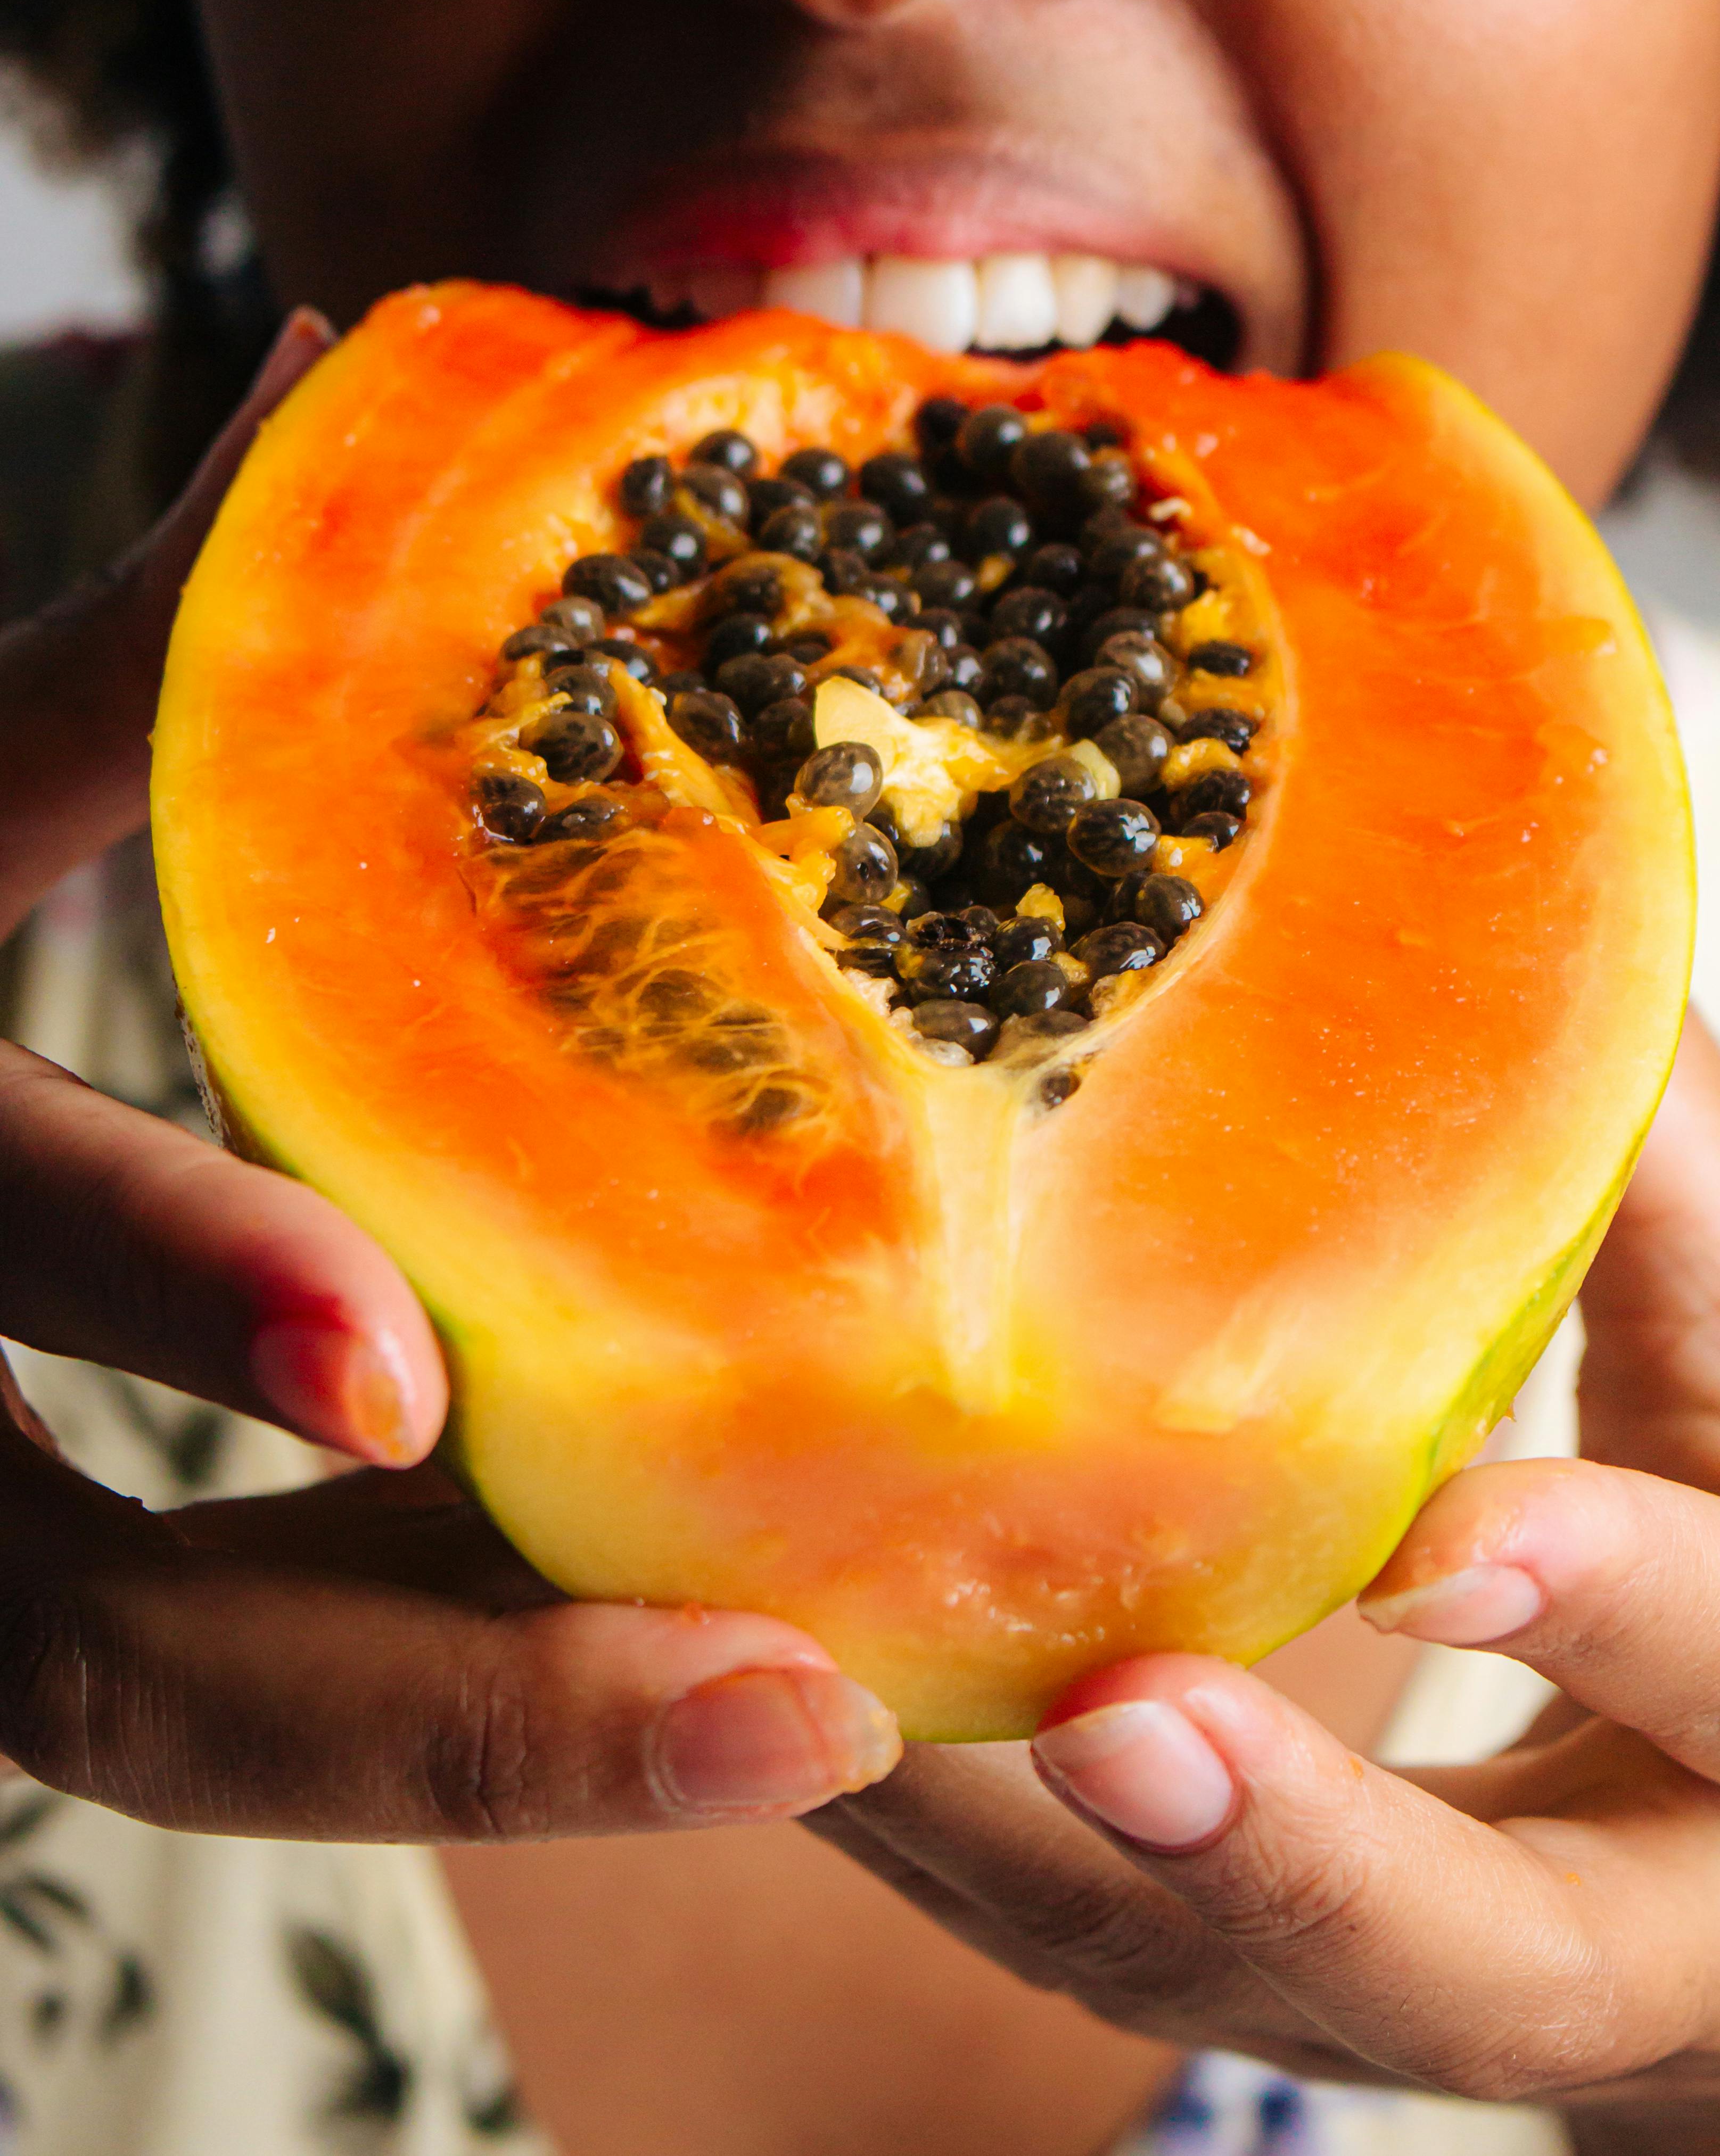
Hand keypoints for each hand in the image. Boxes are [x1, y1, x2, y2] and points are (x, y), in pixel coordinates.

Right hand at [0, 316, 899, 1837]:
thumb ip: (114, 647)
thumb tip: (348, 359)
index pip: (4, 1229)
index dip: (170, 1278)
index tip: (402, 1356)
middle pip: (125, 1662)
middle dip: (462, 1712)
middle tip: (813, 1713)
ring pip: (224, 1728)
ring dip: (520, 1745)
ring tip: (837, 1720)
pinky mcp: (66, 1596)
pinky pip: (277, 1679)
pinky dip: (472, 1679)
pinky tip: (710, 1636)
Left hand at [813, 1025, 1719, 2141]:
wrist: (1696, 1865)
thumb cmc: (1715, 1589)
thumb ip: (1668, 1244)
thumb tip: (1609, 1027)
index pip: (1713, 1678)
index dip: (1596, 1607)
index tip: (1429, 1541)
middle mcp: (1598, 1937)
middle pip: (1482, 1973)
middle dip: (1300, 1863)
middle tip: (1117, 1730)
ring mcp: (1386, 1995)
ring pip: (1212, 1988)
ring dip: (1016, 1855)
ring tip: (835, 1700)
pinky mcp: (1231, 1986)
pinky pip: (1073, 1940)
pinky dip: (931, 1836)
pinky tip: (790, 1702)